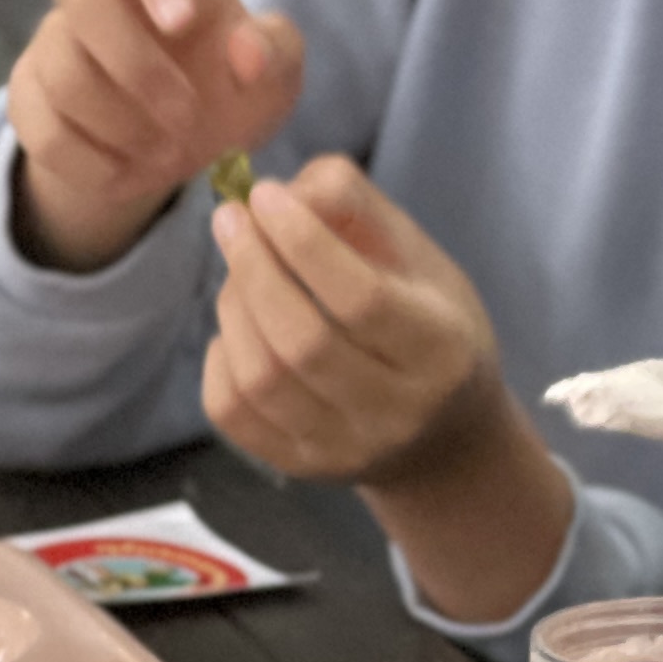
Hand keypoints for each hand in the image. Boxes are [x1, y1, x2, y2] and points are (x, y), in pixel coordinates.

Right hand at [9, 0, 304, 273]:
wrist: (178, 147)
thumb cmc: (231, 89)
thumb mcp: (274, 78)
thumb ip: (275, 52)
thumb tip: (246, 52)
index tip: (183, 21)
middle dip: (137, 66)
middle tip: (188, 118)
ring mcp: (55, 42)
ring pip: (62, 72)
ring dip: (121, 126)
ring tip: (169, 157)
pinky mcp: (29, 97)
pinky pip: (43, 130)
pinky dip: (91, 164)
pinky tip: (129, 175)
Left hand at [202, 154, 500, 489]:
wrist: (442, 434)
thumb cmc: (429, 322)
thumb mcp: (417, 255)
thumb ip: (355, 206)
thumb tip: (280, 193)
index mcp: (440, 350)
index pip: (360, 298)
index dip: (303, 241)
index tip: (265, 195)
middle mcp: (397, 411)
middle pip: (303, 341)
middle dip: (254, 268)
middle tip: (231, 219)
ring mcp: (344, 449)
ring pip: (261, 378)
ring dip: (234, 307)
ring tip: (239, 270)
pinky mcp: (300, 468)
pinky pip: (232, 412)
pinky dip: (220, 356)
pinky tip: (237, 327)